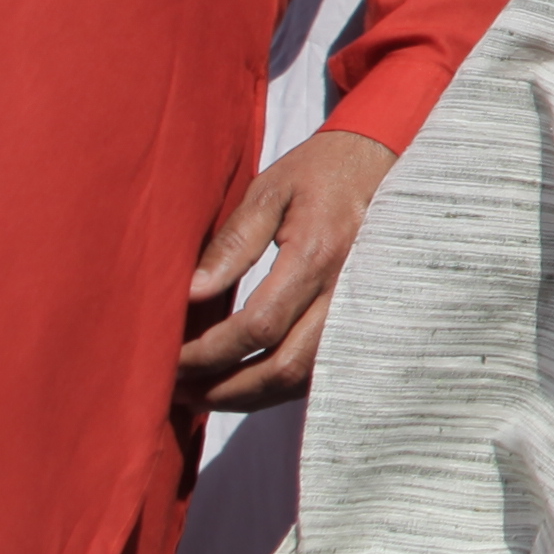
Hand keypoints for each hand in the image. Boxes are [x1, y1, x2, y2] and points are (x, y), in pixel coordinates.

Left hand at [178, 126, 395, 411]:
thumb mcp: (269, 191)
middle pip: (283, 367)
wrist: (384, 157)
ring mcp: (360, 308)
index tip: (170, 358)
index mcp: (316, 256)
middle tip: (177, 392)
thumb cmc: (320, 171)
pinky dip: (279, 384)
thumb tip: (190, 294)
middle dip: (225, 389)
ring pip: (304, 377)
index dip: (209, 353)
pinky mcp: (362, 316)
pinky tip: (246, 382)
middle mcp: (344, 291)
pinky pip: (321, 367)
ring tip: (203, 394)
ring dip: (250, 395)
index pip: (257, 326)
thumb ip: (232, 244)